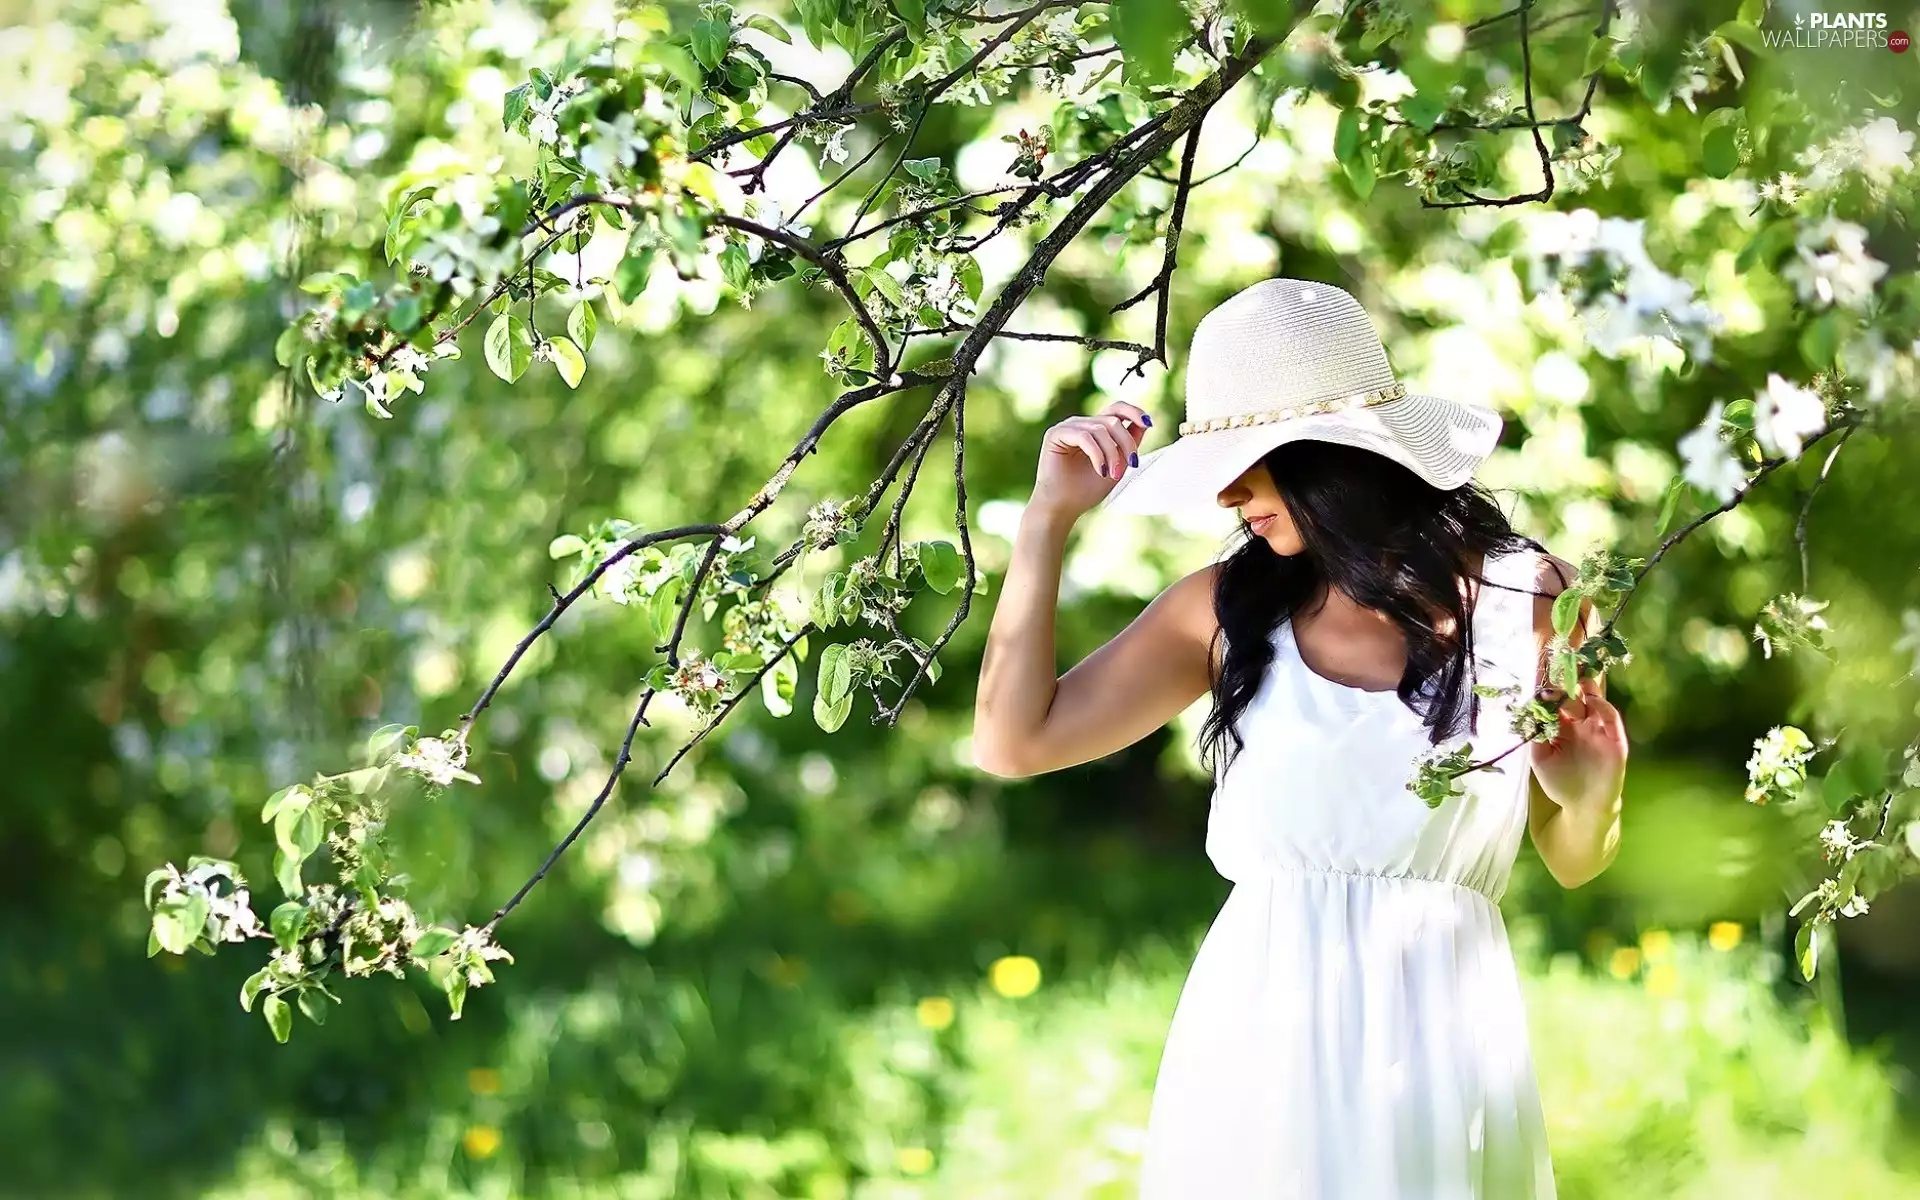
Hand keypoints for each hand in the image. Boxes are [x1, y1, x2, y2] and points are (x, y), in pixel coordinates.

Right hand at [1031, 400, 1152, 518]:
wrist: (1062, 508)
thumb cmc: (1086, 490)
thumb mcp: (1117, 465)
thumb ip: (1129, 444)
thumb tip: (1146, 423)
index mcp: (1095, 429)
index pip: (1117, 409)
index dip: (1134, 412)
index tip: (1149, 423)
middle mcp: (1081, 424)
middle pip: (1113, 420)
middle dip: (1127, 443)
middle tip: (1131, 465)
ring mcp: (1067, 427)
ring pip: (1100, 428)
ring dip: (1112, 453)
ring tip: (1112, 475)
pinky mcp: (1056, 434)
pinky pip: (1084, 436)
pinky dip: (1097, 454)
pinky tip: (1100, 470)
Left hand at [1533, 673, 1628, 811]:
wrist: (1585, 806)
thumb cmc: (1561, 783)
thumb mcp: (1540, 759)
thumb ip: (1535, 736)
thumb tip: (1529, 712)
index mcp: (1561, 727)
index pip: (1555, 702)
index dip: (1549, 688)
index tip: (1541, 671)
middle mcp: (1580, 724)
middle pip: (1575, 696)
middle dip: (1568, 681)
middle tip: (1560, 665)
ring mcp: (1598, 729)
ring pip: (1594, 701)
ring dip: (1586, 687)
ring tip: (1576, 675)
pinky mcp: (1615, 739)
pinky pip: (1610, 718)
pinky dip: (1602, 706)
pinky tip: (1592, 699)